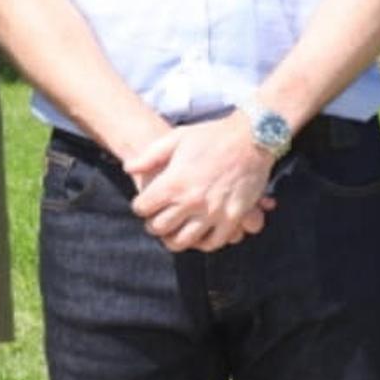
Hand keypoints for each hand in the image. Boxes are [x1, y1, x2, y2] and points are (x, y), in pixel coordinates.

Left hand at [125, 114, 275, 251]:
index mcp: (174, 182)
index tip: (143, 205)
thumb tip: (128, 169)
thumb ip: (149, 156)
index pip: (143, 208)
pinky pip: (213, 242)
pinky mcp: (233, 218)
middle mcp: (191, 201)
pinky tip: (198, 236)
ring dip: (173, 239)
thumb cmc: (212, 136)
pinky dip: (202, 243)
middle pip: (159, 228)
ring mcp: (213, 212)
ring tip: (173, 233)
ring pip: (183, 241)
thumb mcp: (176, 138)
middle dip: (153, 225)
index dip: (140, 207)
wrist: (252, 138)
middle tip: (155, 220)